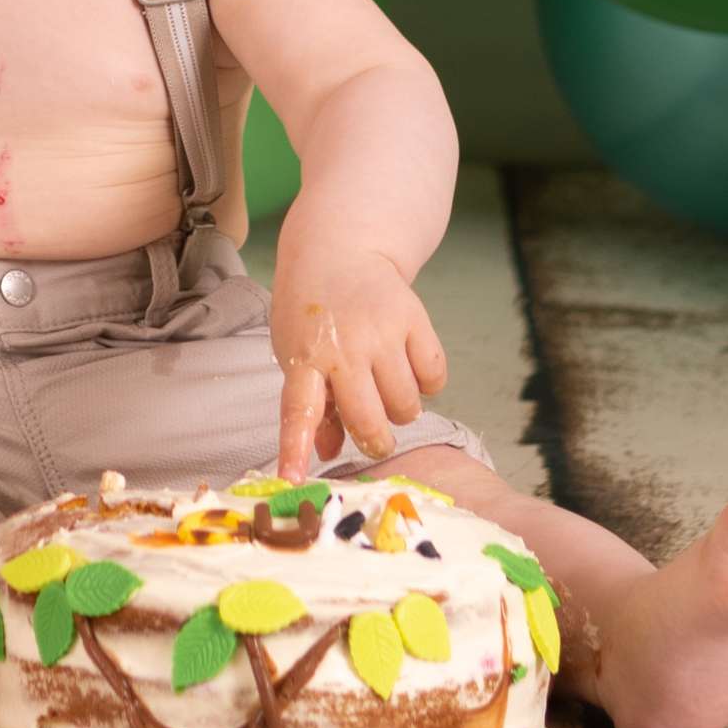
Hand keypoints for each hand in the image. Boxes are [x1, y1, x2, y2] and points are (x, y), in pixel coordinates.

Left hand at [270, 246, 449, 478]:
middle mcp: (344, 346)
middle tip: (375, 433)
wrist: (339, 247)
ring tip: (388, 388)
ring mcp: (383, 331)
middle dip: (375, 440)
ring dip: (401, 410)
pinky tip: (410, 368)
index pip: (298, 410)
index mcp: (304, 356)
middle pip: (369, 420)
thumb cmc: (312, 312)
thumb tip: (325, 452)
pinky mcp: (416, 318)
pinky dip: (428, 383)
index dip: (295, 448)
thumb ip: (311, 402)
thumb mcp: (295, 351)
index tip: (292, 480)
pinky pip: (435, 377)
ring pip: (407, 405)